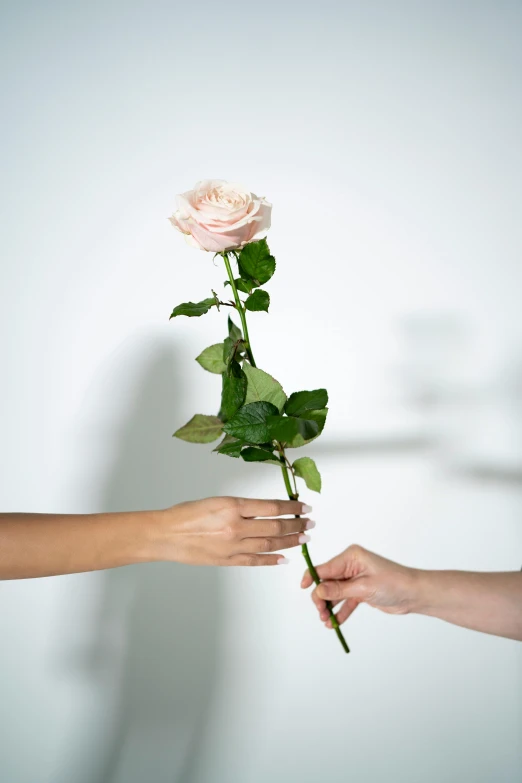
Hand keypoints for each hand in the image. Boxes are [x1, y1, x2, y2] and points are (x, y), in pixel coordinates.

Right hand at [155, 496, 312, 566]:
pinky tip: (284, 558)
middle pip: (274, 526)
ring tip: (304, 538)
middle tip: (310, 523)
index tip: (304, 507)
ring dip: (290, 541)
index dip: (291, 508)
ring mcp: (232, 546)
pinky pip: (255, 560)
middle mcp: (235, 526)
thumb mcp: (216, 501)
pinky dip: (272, 559)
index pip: (271, 507)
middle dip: (296, 524)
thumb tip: (266, 510)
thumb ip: (240, 506)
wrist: (165, 535)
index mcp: (232, 506)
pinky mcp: (227, 560)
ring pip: (269, 544)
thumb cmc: (185, 514)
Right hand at [301, 545, 417, 626]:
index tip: (303, 589)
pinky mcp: (360, 591)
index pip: (324, 567)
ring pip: (334, 593)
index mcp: (351, 557)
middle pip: (327, 582)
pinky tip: (336, 623)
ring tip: (327, 622)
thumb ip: (339, 590)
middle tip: (321, 614)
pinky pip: (345, 601)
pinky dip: (340, 611)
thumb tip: (318, 591)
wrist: (414, 594)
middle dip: (322, 598)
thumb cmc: (394, 584)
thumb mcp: (363, 588)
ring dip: (329, 607)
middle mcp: (351, 565)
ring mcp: (355, 579)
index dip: (311, 578)